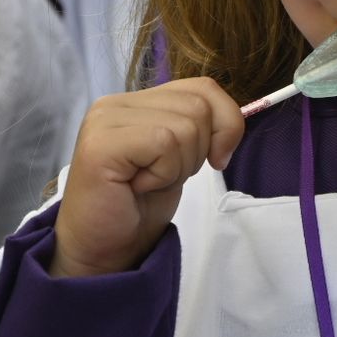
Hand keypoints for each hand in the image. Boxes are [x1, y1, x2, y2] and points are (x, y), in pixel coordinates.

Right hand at [53, 79, 245, 277]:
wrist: (103, 249)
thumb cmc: (139, 205)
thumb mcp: (182, 157)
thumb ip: (200, 126)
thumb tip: (234, 121)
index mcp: (135, 101)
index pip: (202, 87)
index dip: (225, 123)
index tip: (215, 159)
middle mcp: (115, 103)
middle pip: (198, 107)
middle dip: (198, 152)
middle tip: (164, 176)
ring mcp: (104, 120)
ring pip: (185, 127)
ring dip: (178, 167)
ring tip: (148, 182)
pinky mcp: (101, 144)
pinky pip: (164, 143)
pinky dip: (164, 173)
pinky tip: (138, 186)